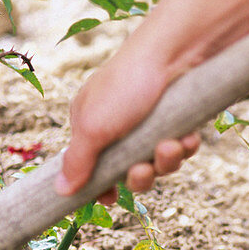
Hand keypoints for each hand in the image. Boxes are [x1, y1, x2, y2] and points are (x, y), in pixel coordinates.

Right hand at [55, 49, 200, 203]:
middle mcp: (120, 126)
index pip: (91, 167)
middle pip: (129, 172)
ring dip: (166, 161)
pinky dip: (185, 146)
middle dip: (140, 177)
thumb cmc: (127, 84)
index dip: (102, 186)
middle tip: (143, 169)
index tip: (110, 198)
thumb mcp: (93, 126)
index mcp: (91, 124)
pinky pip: (181, 148)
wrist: (176, 51)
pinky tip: (188, 136)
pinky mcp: (178, 119)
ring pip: (159, 163)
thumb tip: (60, 190)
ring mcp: (151, 123)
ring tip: (171, 145)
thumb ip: (77, 161)